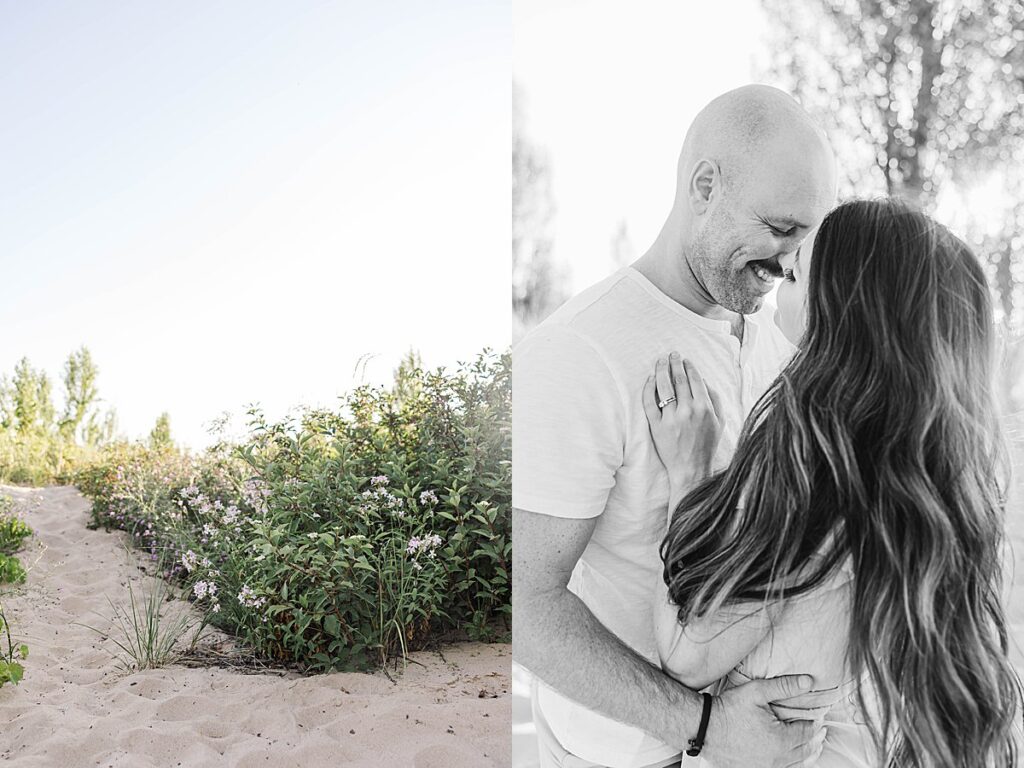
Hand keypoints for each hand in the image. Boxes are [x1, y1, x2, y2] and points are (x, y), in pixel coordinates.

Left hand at [642, 353, 722, 492]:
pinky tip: (650, 380)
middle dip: (674, 363)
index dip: (688, 366)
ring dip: (661, 371)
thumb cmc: (706, 445)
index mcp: (705, 408)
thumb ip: (715, 399)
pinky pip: (650, 403)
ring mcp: (671, 418)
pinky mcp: (657, 426)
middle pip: (678, 379)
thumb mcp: (719, 422)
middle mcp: (688, 411)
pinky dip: (649, 388)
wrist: (691, 469)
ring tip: (659, 362)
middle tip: (671, 355)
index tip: (685, 360)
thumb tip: (704, 380)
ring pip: (663, 387)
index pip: (694, 380)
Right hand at [701, 675, 827, 767]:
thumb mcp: (756, 692)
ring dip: (807, 754)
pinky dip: (792, 763)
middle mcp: (778, 759)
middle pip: (807, 751)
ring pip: (797, 764)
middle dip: (815, 739)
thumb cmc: (729, 709)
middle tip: (819, 730)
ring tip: (811, 745)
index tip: (818, 716)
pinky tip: (791, 757)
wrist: (704, 728)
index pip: (808, 732)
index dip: (816, 723)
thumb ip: (784, 687)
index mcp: (781, 740)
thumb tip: (809, 682)